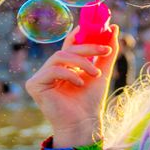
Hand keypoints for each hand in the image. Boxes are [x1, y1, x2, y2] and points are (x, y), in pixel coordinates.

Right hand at [23, 28, 117, 148]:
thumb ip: (107, 52)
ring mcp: (40, 77)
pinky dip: (69, 74)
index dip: (79, 34)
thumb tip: (114, 28)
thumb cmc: (91, 100)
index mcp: (64, 66)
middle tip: (105, 50)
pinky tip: (79, 83)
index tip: (94, 26)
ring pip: (59, 57)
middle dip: (88, 47)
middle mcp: (50, 70)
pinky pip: (52, 70)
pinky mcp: (34, 85)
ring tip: (95, 73)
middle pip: (66, 49)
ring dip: (81, 62)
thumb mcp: (102, 71)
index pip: (69, 45)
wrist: (85, 122)